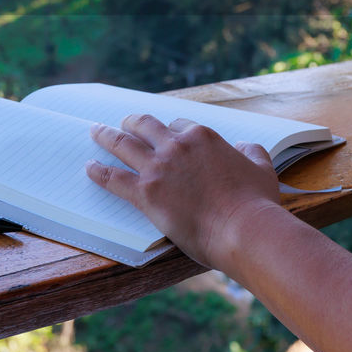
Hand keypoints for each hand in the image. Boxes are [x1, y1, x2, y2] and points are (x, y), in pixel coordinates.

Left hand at [86, 114, 281, 269]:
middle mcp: (176, 145)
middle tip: (122, 123)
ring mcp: (158, 168)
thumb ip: (252, 151)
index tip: (165, 133)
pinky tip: (89, 168)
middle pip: (145, 125)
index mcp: (202, 136)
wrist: (244, 229)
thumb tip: (246, 145)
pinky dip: (98, 171)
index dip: (171, 129)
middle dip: (131, 122)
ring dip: (106, 136)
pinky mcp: (145, 193)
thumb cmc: (256, 202)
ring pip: (123, 144)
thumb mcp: (262, 167)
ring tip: (95, 131)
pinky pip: (113, 178)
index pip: (179, 124)